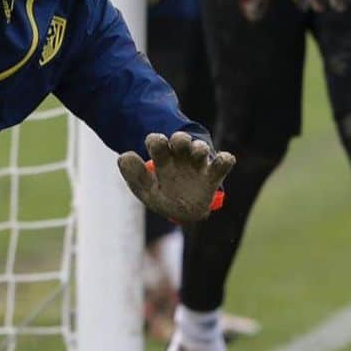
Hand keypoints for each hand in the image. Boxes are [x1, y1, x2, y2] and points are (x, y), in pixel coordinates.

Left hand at [117, 132, 234, 223]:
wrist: (182, 211)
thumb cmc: (161, 194)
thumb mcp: (144, 188)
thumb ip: (134, 174)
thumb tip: (125, 156)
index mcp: (162, 155)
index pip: (157, 141)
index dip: (155, 141)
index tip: (154, 146)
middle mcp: (180, 156)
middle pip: (180, 140)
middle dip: (178, 140)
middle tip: (174, 143)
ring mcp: (197, 164)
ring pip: (200, 148)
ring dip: (199, 148)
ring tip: (197, 151)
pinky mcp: (213, 175)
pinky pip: (223, 163)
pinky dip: (225, 160)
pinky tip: (225, 159)